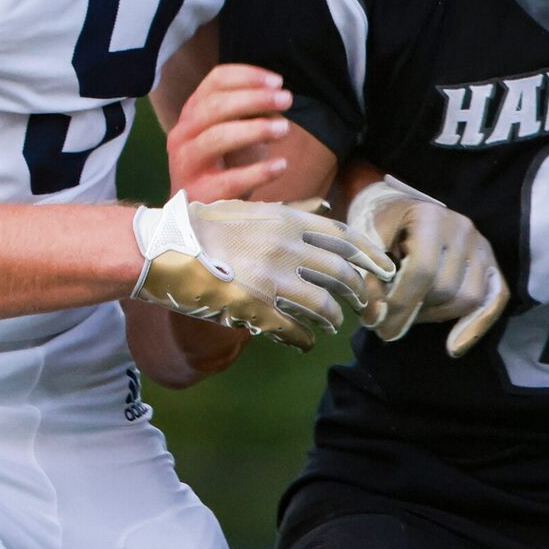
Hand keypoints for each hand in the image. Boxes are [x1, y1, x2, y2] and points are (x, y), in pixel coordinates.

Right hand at [130, 191, 392, 351]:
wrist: (163, 247)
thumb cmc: (204, 226)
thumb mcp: (250, 208)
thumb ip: (288, 212)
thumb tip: (322, 208)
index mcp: (286, 221)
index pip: (345, 238)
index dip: (371, 256)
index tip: (385, 269)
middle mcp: (285, 248)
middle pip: (342, 274)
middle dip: (358, 292)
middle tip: (363, 304)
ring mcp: (272, 279)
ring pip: (325, 306)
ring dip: (333, 319)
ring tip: (331, 323)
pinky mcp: (256, 308)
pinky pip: (296, 330)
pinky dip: (305, 339)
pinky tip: (303, 341)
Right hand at [167, 62, 297, 201]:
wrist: (191, 213)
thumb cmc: (218, 167)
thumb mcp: (229, 134)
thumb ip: (246, 114)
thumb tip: (276, 98)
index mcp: (191, 113)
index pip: (214, 82)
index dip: (246, 76)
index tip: (277, 81)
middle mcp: (183, 133)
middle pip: (214, 106)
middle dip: (253, 98)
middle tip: (286, 99)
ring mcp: (186, 163)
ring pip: (215, 137)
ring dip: (253, 129)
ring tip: (284, 128)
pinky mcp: (198, 193)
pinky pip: (228, 180)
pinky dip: (257, 171)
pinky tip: (281, 165)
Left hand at [346, 176, 509, 355]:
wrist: (402, 208)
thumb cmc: (381, 225)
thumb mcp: (366, 241)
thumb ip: (370, 275)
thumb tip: (377, 316)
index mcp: (429, 217)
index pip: (422, 270)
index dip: (399, 302)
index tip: (377, 323)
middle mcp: (462, 230)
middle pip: (444, 288)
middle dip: (414, 311)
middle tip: (388, 321)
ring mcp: (482, 246)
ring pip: (468, 299)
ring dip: (436, 316)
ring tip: (410, 315)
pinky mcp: (492, 264)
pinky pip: (494, 300)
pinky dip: (475, 327)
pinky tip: (454, 347)